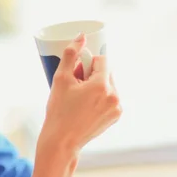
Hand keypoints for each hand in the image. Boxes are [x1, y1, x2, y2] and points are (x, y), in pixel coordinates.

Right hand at [39, 34, 121, 153]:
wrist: (62, 140)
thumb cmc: (59, 110)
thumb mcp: (61, 79)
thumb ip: (71, 54)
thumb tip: (81, 36)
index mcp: (103, 85)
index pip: (102, 60)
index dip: (88, 64)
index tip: (77, 74)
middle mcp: (114, 96)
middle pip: (106, 72)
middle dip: (92, 75)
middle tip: (76, 88)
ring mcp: (117, 108)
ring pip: (109, 85)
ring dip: (97, 86)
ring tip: (81, 99)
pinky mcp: (116, 116)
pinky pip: (111, 98)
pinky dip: (101, 98)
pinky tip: (87, 107)